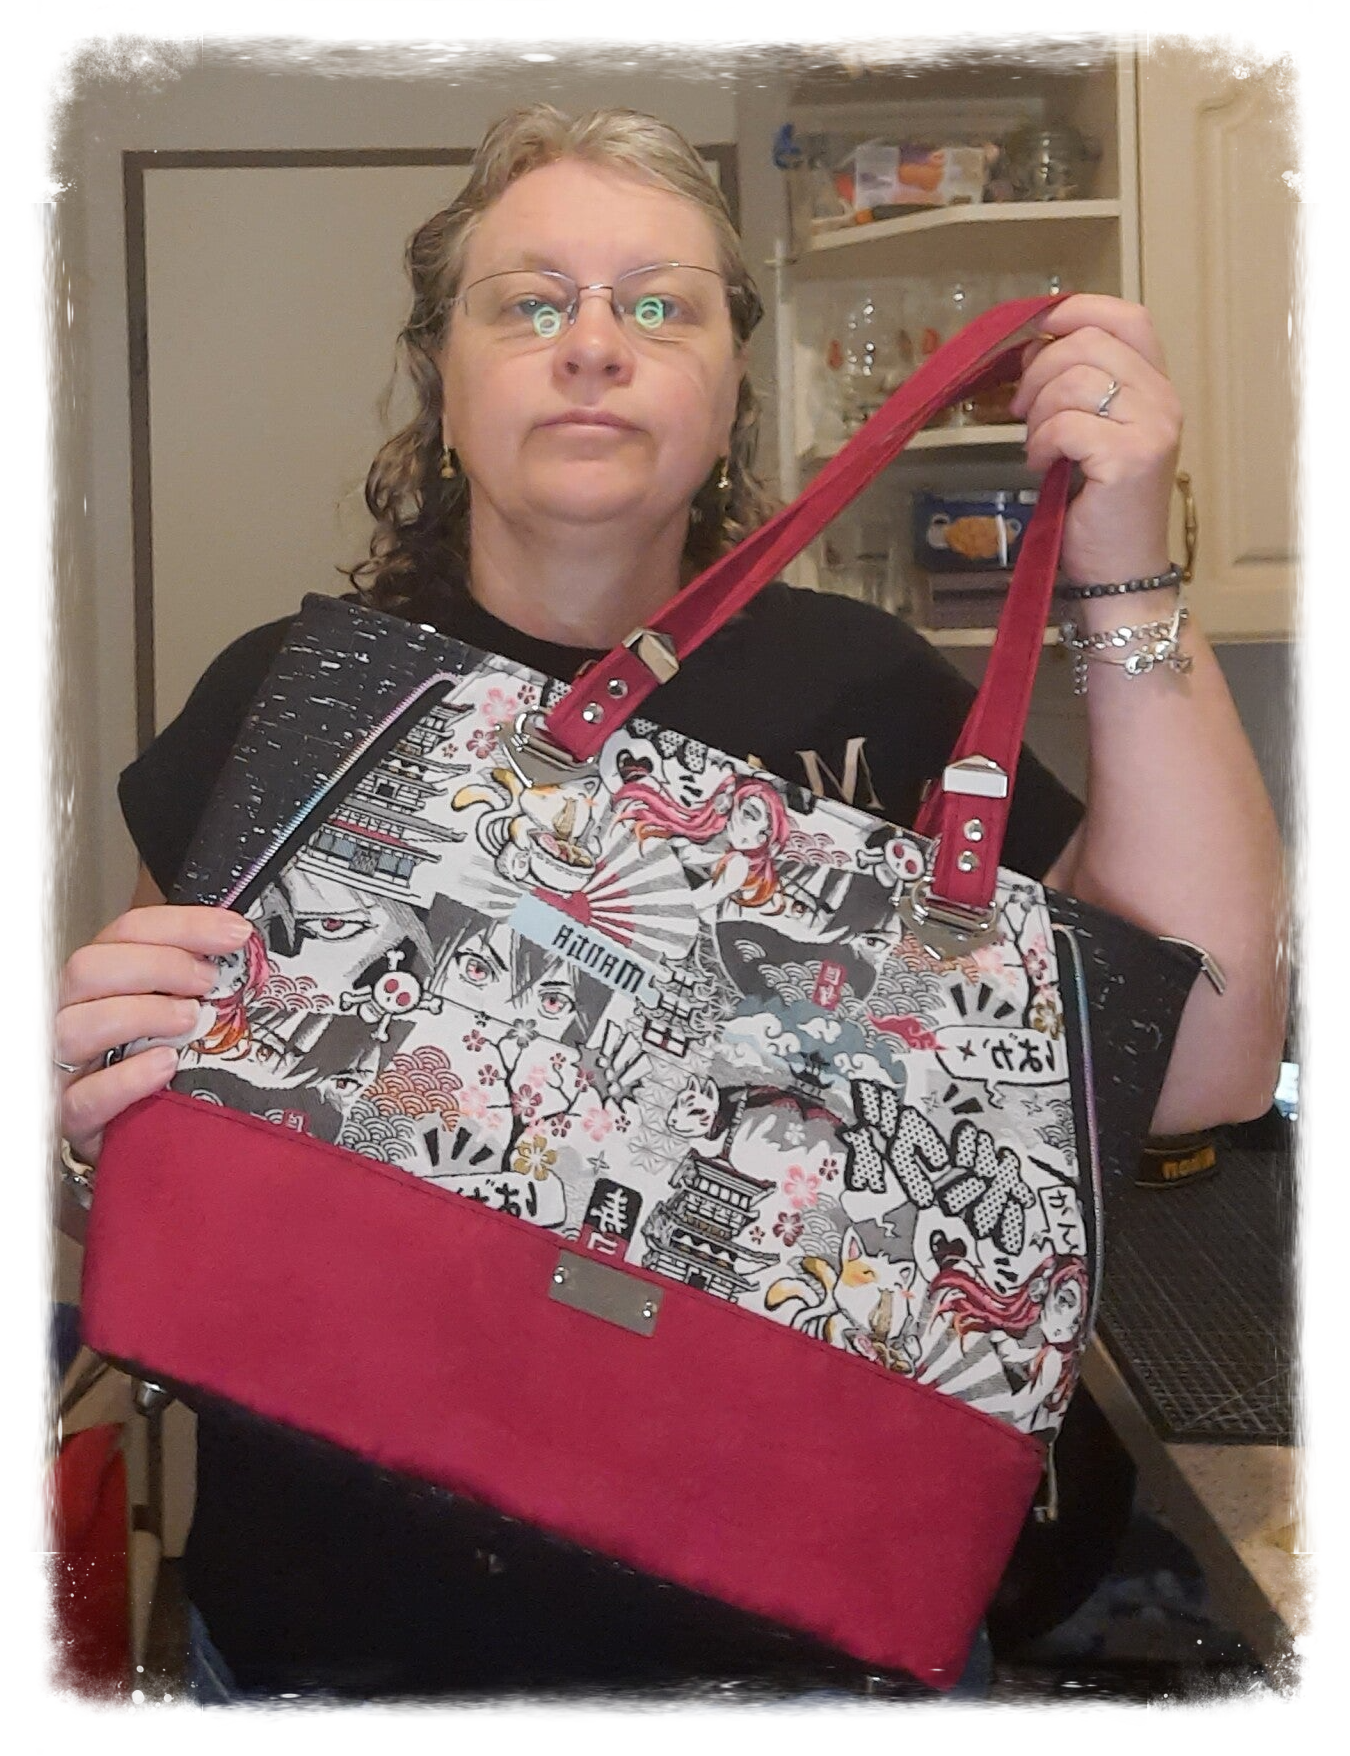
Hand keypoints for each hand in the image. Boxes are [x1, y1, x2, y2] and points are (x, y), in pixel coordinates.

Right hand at [56, 906, 254, 1161]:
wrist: (138, 1135)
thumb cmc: (153, 1063)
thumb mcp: (175, 1012)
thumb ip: (194, 979)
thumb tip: (243, 947)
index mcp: (101, 979)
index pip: (127, 932)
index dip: (183, 926)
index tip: (235, 933)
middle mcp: (73, 1013)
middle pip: (89, 968)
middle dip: (158, 965)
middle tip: (207, 981)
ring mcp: (65, 1065)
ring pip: (76, 1026)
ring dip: (141, 1014)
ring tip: (189, 1021)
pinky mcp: (70, 1116)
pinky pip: (84, 1096)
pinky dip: (126, 1079)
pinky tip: (165, 1066)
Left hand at [1009, 294, 1182, 586]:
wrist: (1121, 570)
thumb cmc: (1100, 507)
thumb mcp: (1090, 433)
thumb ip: (1074, 386)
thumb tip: (1033, 347)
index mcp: (1156, 387)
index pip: (1127, 317)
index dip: (1078, 311)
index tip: (1038, 331)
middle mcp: (1163, 400)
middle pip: (1088, 343)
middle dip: (1039, 371)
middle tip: (1022, 410)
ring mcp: (1151, 427)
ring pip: (1074, 380)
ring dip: (1038, 413)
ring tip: (1039, 448)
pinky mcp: (1128, 457)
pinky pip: (1065, 424)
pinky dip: (1041, 444)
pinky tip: (1044, 467)